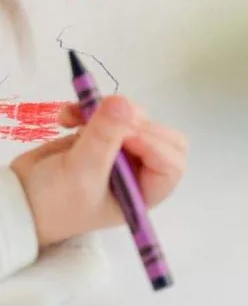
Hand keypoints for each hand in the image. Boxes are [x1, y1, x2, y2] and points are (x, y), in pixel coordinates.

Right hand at [11, 96, 186, 247]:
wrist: (17, 201)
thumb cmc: (53, 202)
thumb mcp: (80, 173)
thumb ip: (104, 138)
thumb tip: (124, 103)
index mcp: (145, 191)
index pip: (172, 163)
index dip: (154, 145)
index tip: (126, 136)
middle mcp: (140, 170)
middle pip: (160, 135)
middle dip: (134, 124)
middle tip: (105, 121)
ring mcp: (123, 151)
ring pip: (135, 118)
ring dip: (108, 112)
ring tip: (76, 117)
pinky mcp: (103, 135)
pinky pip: (110, 112)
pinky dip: (90, 108)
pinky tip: (67, 118)